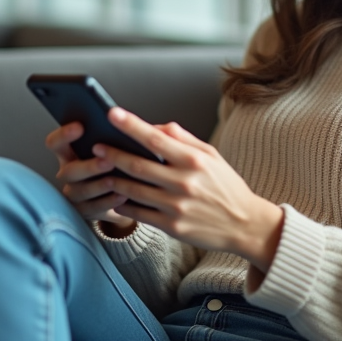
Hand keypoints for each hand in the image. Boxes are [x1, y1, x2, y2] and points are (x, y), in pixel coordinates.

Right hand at [46, 121, 136, 237]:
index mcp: (70, 153)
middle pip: (69, 171)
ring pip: (81, 191)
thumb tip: (136, 122)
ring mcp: (75, 194)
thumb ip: (117, 137)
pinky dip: (110, 202)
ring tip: (115, 180)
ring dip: (99, 185)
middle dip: (89, 166)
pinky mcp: (86, 212)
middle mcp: (68, 173)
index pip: (56, 143)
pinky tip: (123, 196)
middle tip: (108, 160)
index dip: (64, 134)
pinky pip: (95, 208)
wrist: (119, 195)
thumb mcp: (115, 148)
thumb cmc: (115, 165)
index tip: (80, 126)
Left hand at [90, 107, 284, 272]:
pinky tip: (116, 196)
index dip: (131, 125)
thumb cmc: (225, 186)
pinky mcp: (172, 226)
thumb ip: (183, 139)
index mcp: (194, 160)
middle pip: (137, 164)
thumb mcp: (212, 155)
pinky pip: (138, 213)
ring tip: (101, 171)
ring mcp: (176, 206)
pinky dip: (123, 203)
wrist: (245, 224)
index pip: (155, 138)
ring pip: (133, 190)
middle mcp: (184, 182)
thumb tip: (155, 127)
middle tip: (96, 146)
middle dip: (112, 153)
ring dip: (113, 179)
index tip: (111, 113)